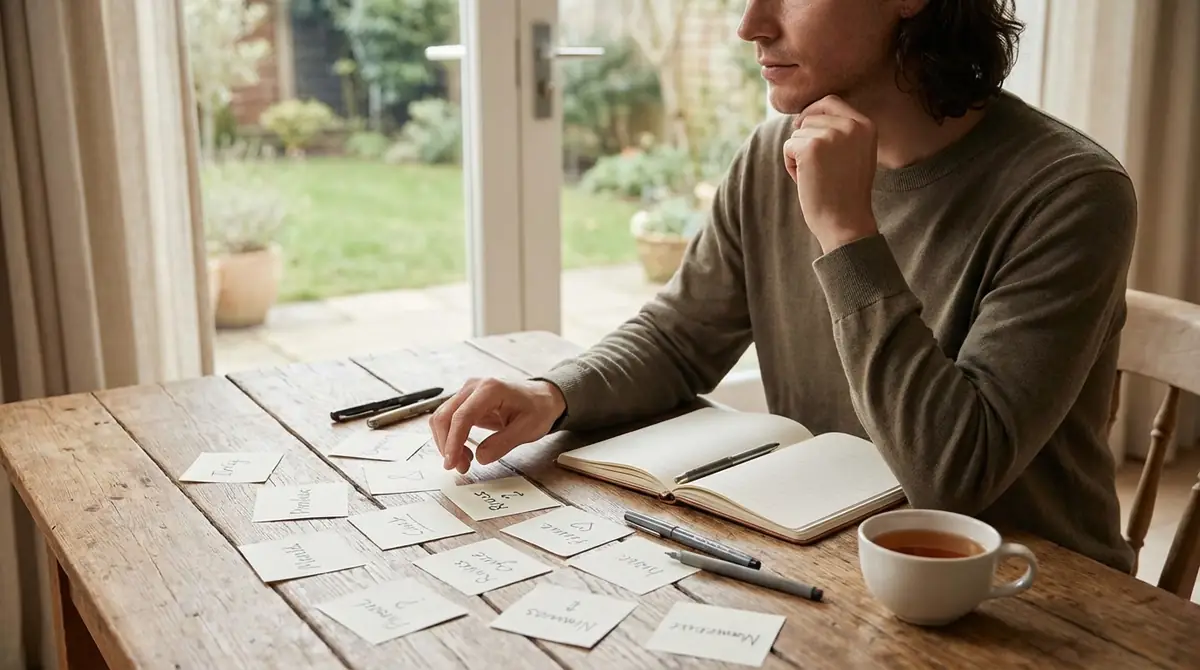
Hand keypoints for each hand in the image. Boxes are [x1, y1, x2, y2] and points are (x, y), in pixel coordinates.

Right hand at [428, 378, 565, 472]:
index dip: (454, 441)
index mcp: (490, 389)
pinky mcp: (465, 402)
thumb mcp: (528, 429)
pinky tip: (464, 451)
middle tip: (460, 468)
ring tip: (464, 462)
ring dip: (447, 443)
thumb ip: (503, 443)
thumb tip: (480, 457)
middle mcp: (474, 387)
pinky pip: (448, 420)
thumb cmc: (537, 409)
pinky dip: (451, 438)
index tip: (452, 462)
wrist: (541, 398)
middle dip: (447, 445)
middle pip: (445, 416)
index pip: (462, 416)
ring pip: (442, 418)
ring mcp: (467, 392)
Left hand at [783, 95, 878, 252]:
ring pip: (798, 133)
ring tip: (815, 177)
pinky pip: (788, 146)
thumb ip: (840, 133)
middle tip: (812, 165)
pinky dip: (790, 164)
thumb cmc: (846, 194)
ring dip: (798, 154)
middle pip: (810, 117)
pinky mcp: (811, 147)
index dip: (812, 112)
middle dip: (804, 138)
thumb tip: (805, 115)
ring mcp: (832, 134)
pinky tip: (805, 181)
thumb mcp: (855, 155)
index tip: (802, 126)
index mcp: (866, 125)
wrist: (846, 222)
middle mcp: (852, 125)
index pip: (831, 101)